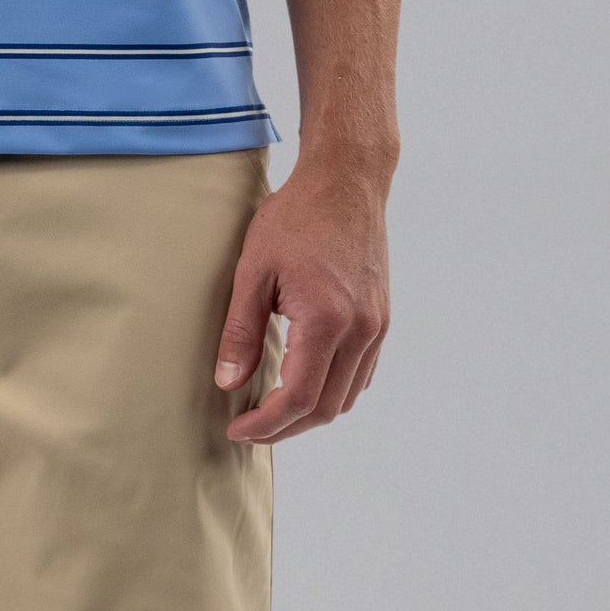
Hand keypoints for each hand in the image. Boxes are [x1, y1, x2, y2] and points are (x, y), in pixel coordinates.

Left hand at [213, 158, 390, 442]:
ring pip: (348, 397)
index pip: (298, 398)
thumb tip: (228, 383)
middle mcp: (361, 331)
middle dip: (285, 427)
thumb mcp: (254, 268)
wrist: (346, 181)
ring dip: (311, 412)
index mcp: (327, 320)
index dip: (266, 424)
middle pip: (326, 408)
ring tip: (272, 408)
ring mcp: (376, 326)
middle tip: (249, 425)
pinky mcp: (381, 318)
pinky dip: (333, 390)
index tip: (237, 429)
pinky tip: (305, 380)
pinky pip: (361, 374)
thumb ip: (241, 330)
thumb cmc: (296, 217)